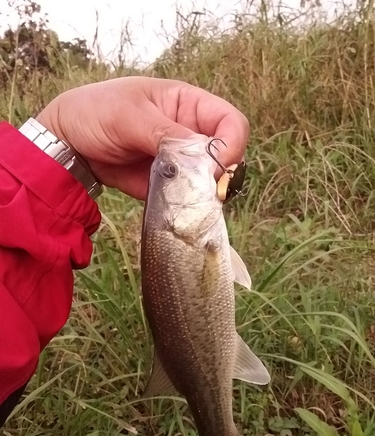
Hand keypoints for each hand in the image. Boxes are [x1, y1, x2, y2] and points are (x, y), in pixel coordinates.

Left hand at [37, 76, 249, 199]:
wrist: (69, 144)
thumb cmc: (96, 112)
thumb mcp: (129, 115)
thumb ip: (166, 134)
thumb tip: (201, 157)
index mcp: (189, 104)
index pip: (230, 122)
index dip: (232, 144)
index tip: (216, 166)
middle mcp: (192, 133)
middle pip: (227, 155)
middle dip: (220, 174)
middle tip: (202, 188)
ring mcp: (182, 162)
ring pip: (211, 180)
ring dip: (204, 193)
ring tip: (184, 198)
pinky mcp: (169, 185)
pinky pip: (188, 197)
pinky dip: (186, 205)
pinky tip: (174, 207)